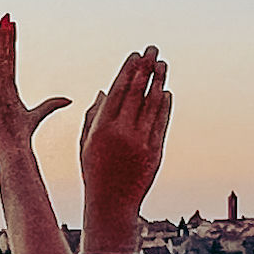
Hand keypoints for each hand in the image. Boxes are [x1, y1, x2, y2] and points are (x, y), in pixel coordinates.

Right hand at [0, 16, 69, 161]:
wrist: (12, 151)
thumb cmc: (21, 136)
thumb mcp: (37, 116)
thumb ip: (51, 104)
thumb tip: (69, 98)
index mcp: (7, 90)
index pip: (9, 61)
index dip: (10, 44)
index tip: (12, 27)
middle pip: (1, 57)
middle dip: (3, 37)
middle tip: (6, 17)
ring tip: (1, 26)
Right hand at [77, 47, 172, 220]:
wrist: (112, 203)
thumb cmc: (95, 171)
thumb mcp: (86, 143)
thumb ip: (94, 115)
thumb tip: (105, 90)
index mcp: (102, 128)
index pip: (118, 90)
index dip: (128, 70)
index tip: (135, 54)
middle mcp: (123, 132)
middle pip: (137, 92)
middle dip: (146, 68)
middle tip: (153, 50)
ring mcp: (141, 142)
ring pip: (153, 104)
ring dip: (159, 81)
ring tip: (163, 64)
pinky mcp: (156, 152)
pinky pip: (162, 122)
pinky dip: (165, 106)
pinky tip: (166, 92)